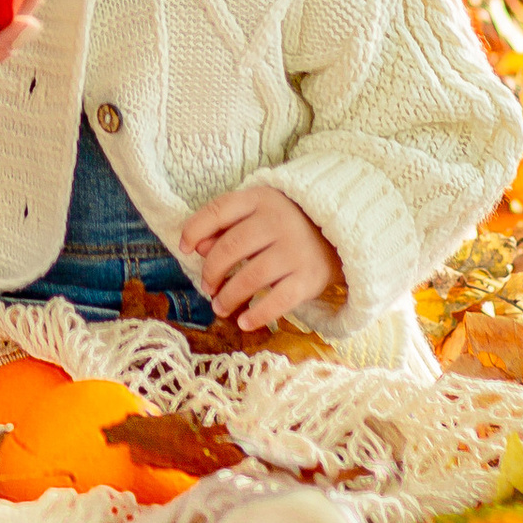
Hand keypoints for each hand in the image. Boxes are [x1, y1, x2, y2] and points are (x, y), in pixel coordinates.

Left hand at [180, 182, 343, 331]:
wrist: (338, 237)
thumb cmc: (285, 227)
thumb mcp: (257, 215)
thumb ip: (225, 226)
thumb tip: (196, 247)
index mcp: (261, 199)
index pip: (219, 209)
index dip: (195, 229)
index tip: (184, 248)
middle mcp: (278, 221)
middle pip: (232, 247)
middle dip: (212, 271)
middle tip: (208, 287)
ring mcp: (295, 249)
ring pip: (251, 276)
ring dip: (229, 296)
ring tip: (220, 307)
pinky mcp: (309, 277)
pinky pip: (279, 300)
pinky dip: (258, 314)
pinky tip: (244, 322)